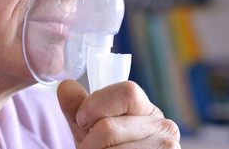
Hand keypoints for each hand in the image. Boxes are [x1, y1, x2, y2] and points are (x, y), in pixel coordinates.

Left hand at [57, 79, 180, 148]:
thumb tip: (66, 86)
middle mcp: (163, 127)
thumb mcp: (93, 129)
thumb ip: (79, 108)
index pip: (127, 92)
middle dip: (89, 143)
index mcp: (147, 109)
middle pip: (109, 128)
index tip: (82, 120)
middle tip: (88, 148)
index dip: (96, 105)